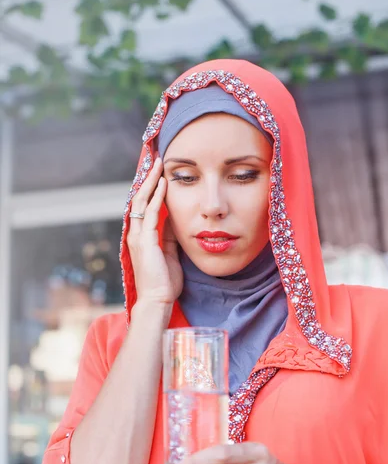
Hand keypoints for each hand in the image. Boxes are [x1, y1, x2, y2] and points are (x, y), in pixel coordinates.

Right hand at [127, 157, 182, 305]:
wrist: (158, 301)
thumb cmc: (164, 282)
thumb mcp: (170, 254)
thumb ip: (169, 237)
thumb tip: (174, 221)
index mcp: (141, 238)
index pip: (143, 208)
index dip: (150, 190)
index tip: (159, 175)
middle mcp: (136, 234)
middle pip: (139, 199)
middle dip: (148, 180)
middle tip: (157, 162)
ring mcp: (138, 236)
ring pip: (141, 201)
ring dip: (151, 182)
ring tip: (159, 166)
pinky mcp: (145, 240)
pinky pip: (150, 212)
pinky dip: (156, 196)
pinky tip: (164, 184)